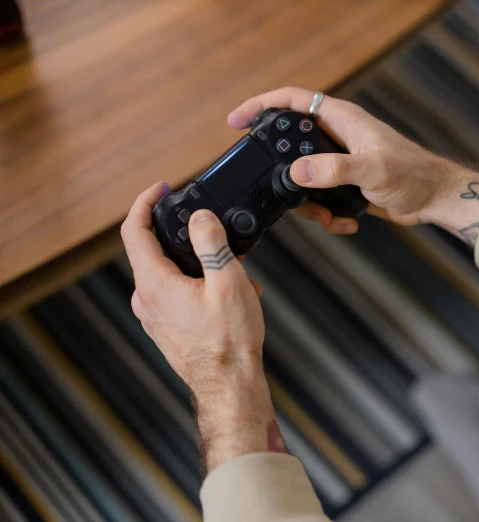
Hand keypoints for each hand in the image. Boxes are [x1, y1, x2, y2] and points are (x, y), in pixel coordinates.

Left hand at [121, 182, 284, 471]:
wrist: (229, 387)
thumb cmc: (229, 342)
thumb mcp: (227, 281)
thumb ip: (211, 243)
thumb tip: (200, 217)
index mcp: (154, 284)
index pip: (134, 230)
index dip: (145, 202)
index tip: (162, 188)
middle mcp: (146, 300)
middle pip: (153, 251)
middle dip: (185, 235)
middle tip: (213, 231)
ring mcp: (154, 317)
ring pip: (169, 274)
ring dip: (199, 264)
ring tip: (235, 271)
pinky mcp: (166, 329)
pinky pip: (176, 294)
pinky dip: (199, 285)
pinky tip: (231, 294)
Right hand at [228, 87, 478, 241]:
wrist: (435, 199)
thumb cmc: (415, 176)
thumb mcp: (374, 171)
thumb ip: (335, 170)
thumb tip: (296, 173)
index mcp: (342, 120)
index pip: (292, 101)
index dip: (261, 106)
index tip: (236, 121)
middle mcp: (338, 136)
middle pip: (291, 145)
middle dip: (282, 172)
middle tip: (280, 192)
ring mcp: (340, 160)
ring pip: (303, 178)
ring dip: (308, 203)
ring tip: (327, 217)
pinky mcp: (344, 183)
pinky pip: (319, 197)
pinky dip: (326, 214)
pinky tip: (345, 223)